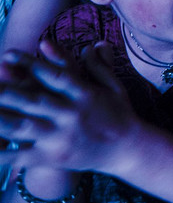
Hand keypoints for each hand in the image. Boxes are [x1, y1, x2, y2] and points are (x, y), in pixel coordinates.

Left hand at [0, 41, 139, 172]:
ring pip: (23, 127)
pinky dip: (2, 153)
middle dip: (7, 92)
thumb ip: (100, 66)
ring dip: (0, 118)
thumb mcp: (115, 88)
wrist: (129, 151)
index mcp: (85, 95)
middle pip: (35, 100)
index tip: (8, 53)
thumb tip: (94, 44)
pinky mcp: (55, 158)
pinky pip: (22, 154)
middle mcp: (72, 115)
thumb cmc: (120, 116)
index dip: (32, 64)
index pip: (56, 76)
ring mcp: (61, 137)